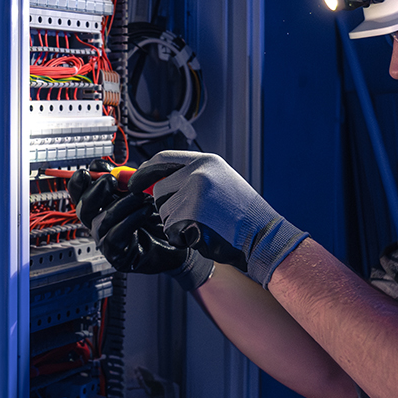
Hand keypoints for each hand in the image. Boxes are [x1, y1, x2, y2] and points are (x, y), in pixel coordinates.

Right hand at [68, 162, 213, 290]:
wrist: (183, 239)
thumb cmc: (162, 216)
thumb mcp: (141, 191)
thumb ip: (125, 179)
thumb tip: (109, 167)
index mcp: (101, 205)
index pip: (79, 193)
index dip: (81, 180)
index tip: (93, 169)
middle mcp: (99, 223)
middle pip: (82, 207)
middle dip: (95, 191)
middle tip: (112, 181)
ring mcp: (106, 241)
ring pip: (100, 220)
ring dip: (122, 204)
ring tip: (143, 197)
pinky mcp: (117, 256)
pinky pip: (114, 236)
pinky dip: (130, 220)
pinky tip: (145, 212)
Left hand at [134, 151, 308, 287]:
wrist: (263, 237)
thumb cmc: (243, 215)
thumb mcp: (220, 183)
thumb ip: (190, 178)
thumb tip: (156, 181)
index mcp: (206, 162)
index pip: (163, 159)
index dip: (145, 172)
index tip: (134, 183)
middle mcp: (199, 173)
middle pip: (159, 190)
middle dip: (166, 207)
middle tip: (190, 217)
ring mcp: (195, 194)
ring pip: (164, 213)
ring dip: (176, 225)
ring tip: (204, 225)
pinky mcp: (191, 216)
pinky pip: (171, 230)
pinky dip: (182, 238)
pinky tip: (204, 236)